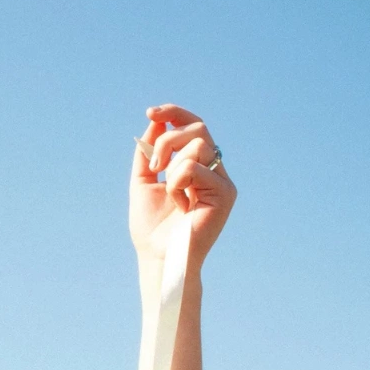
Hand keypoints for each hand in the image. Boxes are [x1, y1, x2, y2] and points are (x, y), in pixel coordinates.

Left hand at [129, 104, 236, 267]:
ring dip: (172, 167)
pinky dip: (176, 183)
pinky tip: (180, 204)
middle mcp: (214, 170)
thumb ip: (148, 153)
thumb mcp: (143, 182)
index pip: (193, 126)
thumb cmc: (151, 228)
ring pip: (197, 145)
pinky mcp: (226, 193)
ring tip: (169, 192)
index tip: (150, 113)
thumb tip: (155, 121)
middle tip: (154, 166)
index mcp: (197, 165)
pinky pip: (194, 168)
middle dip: (168, 140)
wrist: (158, 256)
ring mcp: (222, 181)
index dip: (174, 113)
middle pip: (198, 128)